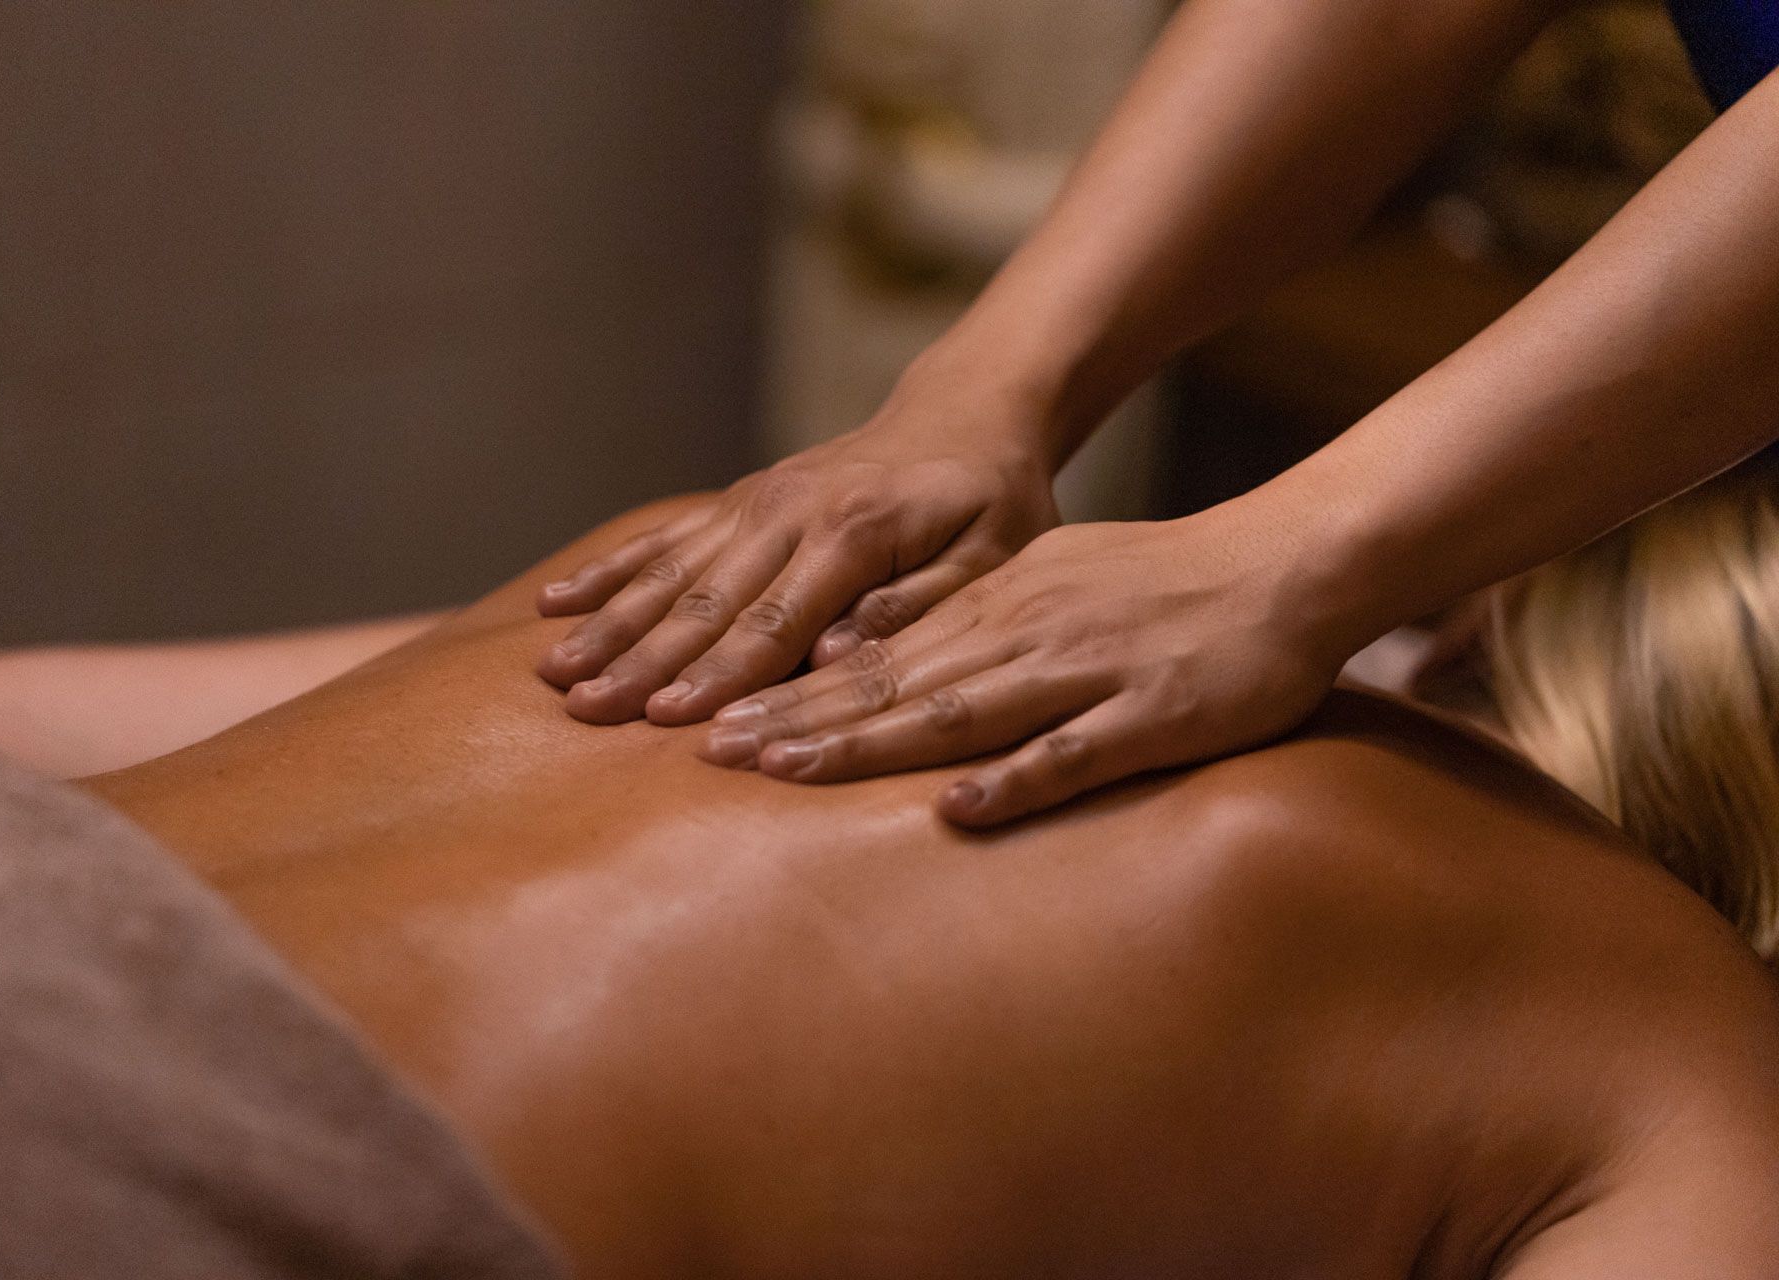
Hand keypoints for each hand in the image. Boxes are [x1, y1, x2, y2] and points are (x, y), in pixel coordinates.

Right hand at [535, 406, 1060, 725]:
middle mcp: (790, 511)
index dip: (718, 674)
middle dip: (641, 660)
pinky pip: (662, 539)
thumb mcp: (992, 557)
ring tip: (554, 672)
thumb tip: (838, 656)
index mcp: (855, 532)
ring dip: (609, 623)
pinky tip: (554, 602)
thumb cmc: (989, 503)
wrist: (964, 417)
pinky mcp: (737, 502)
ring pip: (669, 572)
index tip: (664, 717)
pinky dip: (608, 571)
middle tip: (585, 710)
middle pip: (705, 601)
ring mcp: (754, 502)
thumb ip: (918, 607)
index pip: (775, 621)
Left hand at [697, 514, 1355, 826]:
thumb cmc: (1162, 583)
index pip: (877, 655)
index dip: (796, 694)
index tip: (721, 724)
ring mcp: (1084, 675)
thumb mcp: (1048, 578)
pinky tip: (957, 809)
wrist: (1282, 566)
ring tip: (788, 772)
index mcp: (1000, 605)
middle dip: (801, 722)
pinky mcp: (1149, 718)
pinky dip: (1013, 780)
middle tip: (716, 752)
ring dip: (869, 743)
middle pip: (895, 684)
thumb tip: (875, 648)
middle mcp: (1024, 633)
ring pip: (959, 711)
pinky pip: (1073, 753)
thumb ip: (966, 617)